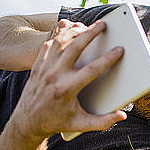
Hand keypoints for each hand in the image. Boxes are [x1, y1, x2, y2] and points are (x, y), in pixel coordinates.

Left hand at [11, 20, 126, 138]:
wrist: (27, 122)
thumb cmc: (56, 122)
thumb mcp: (81, 124)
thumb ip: (103, 121)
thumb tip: (122, 115)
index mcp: (67, 90)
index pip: (92, 70)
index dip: (108, 58)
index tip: (119, 50)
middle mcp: (54, 76)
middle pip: (75, 48)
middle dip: (90, 34)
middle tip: (103, 25)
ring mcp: (44, 68)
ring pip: (60, 42)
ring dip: (75, 31)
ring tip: (88, 26)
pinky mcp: (37, 65)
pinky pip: (49, 44)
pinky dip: (60, 35)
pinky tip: (70, 31)